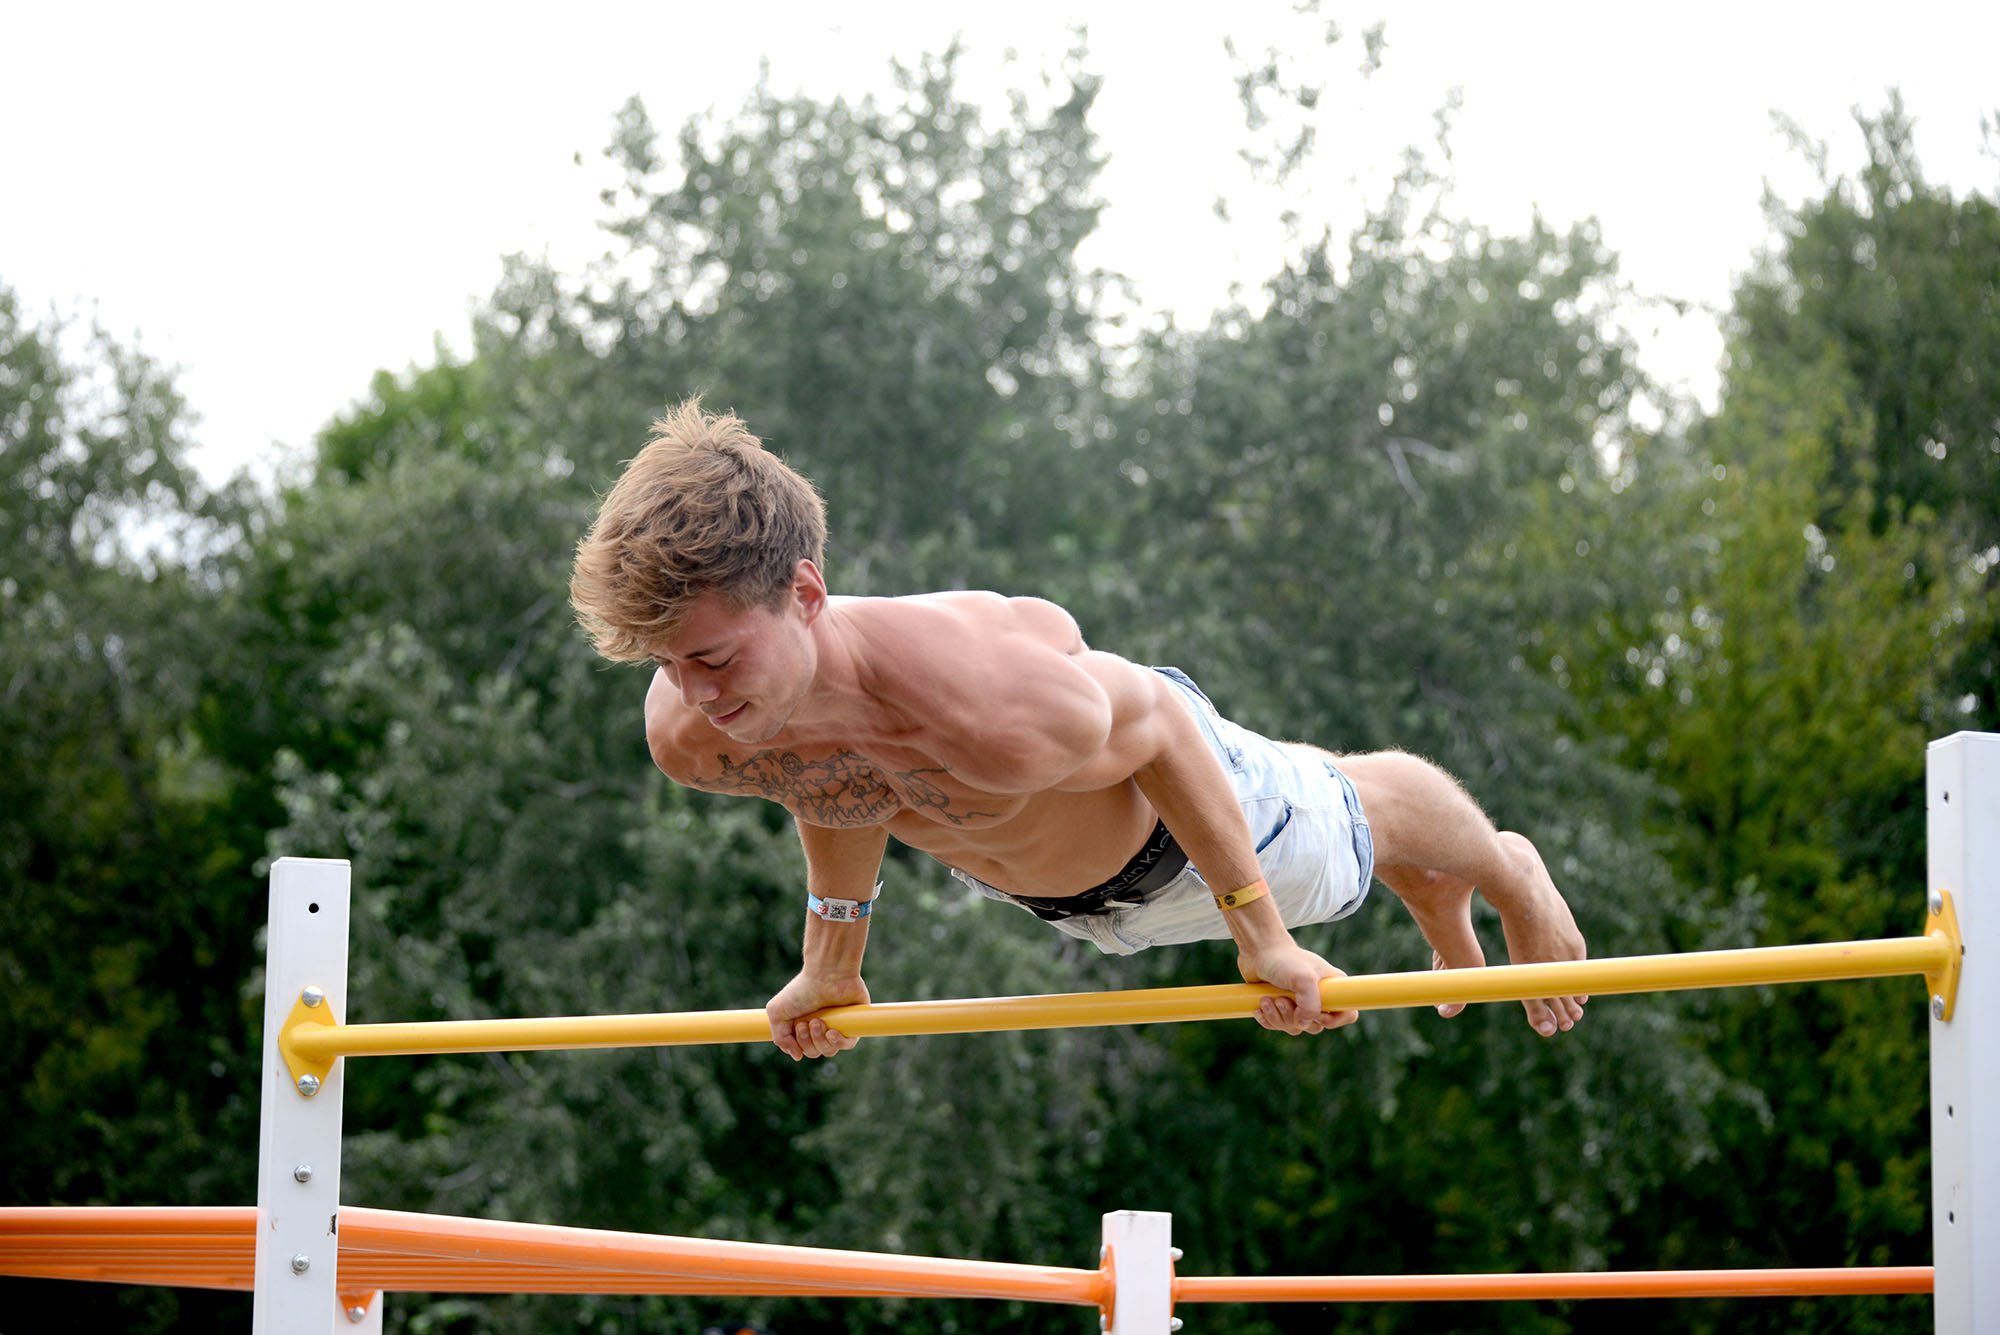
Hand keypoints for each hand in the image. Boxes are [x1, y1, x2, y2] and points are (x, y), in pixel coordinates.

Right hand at [766, 970, 870, 1059]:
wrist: (826, 974)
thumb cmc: (802, 990)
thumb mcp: (777, 1013)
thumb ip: (780, 1038)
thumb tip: (797, 1056)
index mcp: (803, 1026)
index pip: (801, 1050)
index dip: (798, 1046)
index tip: (798, 1026)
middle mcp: (820, 1028)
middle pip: (813, 1052)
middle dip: (808, 1041)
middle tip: (808, 1022)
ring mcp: (837, 1027)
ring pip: (829, 1051)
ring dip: (821, 1040)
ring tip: (819, 1021)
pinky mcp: (852, 1024)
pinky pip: (847, 1045)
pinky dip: (838, 1042)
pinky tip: (832, 1032)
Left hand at [1236, 943, 1358, 1035]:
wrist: (1258, 951)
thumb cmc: (1284, 960)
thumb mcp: (1303, 978)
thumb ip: (1311, 1004)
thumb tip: (1304, 1023)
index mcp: (1333, 988)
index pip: (1349, 1014)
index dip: (1334, 1020)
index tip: (1317, 1014)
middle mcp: (1319, 998)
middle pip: (1316, 1026)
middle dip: (1295, 1017)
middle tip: (1281, 1000)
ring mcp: (1299, 1004)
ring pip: (1295, 1027)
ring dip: (1278, 1017)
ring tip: (1267, 999)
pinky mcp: (1281, 1008)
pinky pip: (1278, 1026)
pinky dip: (1268, 1019)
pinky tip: (1260, 1005)